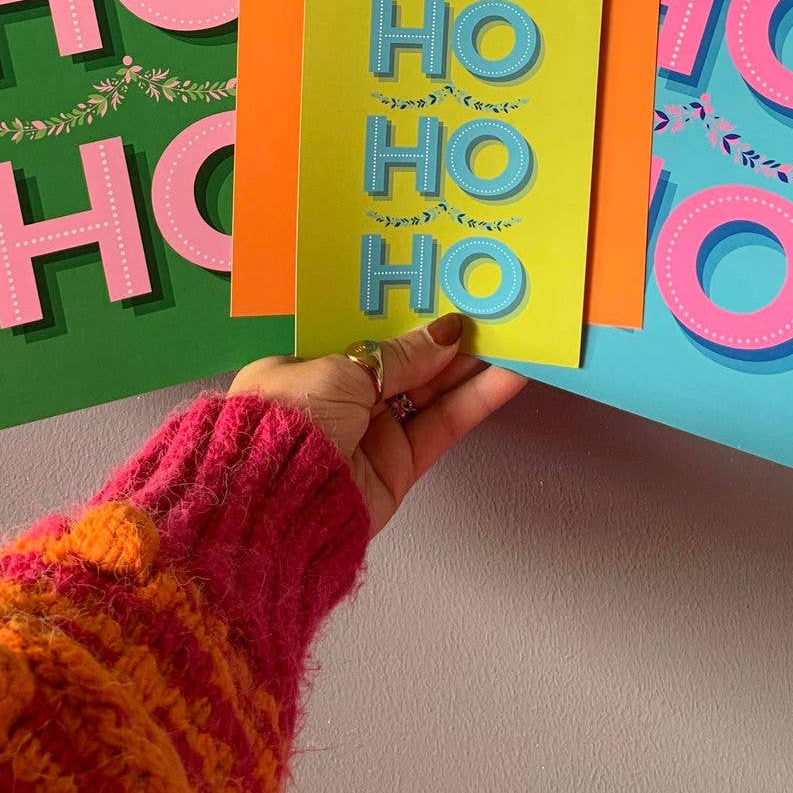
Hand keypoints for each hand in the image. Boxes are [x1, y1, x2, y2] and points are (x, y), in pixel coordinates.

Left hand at [228, 313, 526, 534]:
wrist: (278, 502)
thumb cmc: (292, 420)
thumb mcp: (343, 370)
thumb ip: (401, 355)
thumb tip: (447, 331)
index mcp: (310, 367)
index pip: (365, 335)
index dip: (404, 314)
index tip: (443, 290)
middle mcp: (341, 400)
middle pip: (406, 362)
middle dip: (447, 336)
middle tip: (492, 306)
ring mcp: (373, 434)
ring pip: (433, 391)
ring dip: (473, 364)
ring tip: (514, 331)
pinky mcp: (401, 466)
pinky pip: (445, 425)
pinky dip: (478, 400)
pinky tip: (510, 374)